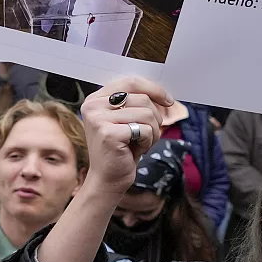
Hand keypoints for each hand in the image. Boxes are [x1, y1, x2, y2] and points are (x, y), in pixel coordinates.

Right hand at [79, 77, 173, 195]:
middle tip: (150, 134)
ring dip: (153, 131)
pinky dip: (148, 141)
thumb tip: (164, 94)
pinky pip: (144, 129)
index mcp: (95, 99)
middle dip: (155, 117)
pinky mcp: (108, 134)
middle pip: (142, 98)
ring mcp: (98, 119)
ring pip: (146, 113)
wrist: (108, 179)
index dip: (153, 89)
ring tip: (143, 142)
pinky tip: (138, 150)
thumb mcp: (127, 120)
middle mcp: (93, 106)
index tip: (168, 102)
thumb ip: (136, 102)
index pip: (130, 82)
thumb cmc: (121, 149)